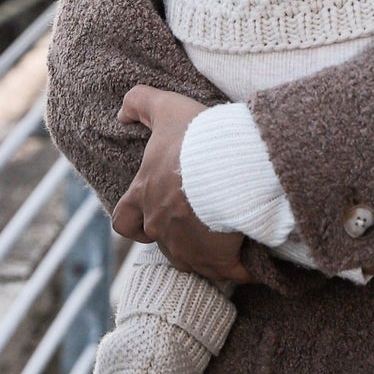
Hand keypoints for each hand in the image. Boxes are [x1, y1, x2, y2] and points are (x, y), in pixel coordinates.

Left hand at [112, 85, 251, 285]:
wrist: (231, 164)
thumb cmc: (195, 137)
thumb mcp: (165, 107)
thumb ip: (139, 101)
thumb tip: (121, 112)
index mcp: (144, 196)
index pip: (123, 221)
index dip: (134, 220)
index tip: (151, 213)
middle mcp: (160, 227)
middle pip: (159, 242)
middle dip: (176, 233)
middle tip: (197, 217)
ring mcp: (188, 248)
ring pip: (190, 260)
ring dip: (204, 250)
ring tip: (225, 233)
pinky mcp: (218, 261)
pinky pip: (227, 272)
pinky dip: (239, 268)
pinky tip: (253, 257)